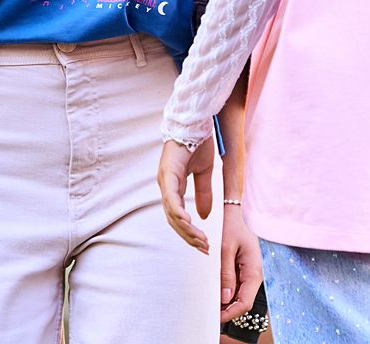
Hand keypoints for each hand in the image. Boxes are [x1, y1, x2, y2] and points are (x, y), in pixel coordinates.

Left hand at [158, 138, 214, 253]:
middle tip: (204, 248)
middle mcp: (166, 185)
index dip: (189, 232)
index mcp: (173, 186)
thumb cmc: (198, 143)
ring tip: (201, 240)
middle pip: (173, 219)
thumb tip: (203, 217)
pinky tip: (188, 222)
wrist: (196, 122)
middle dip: (189, 236)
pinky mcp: (167, 173)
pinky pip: (171, 198)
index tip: (203, 244)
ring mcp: (165, 179)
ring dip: (186, 228)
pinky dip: (178, 212)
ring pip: (172, 212)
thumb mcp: (204, 173)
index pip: (178, 217)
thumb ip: (203, 193)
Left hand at [219, 204, 262, 321]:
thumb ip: (226, 274)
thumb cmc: (232, 226)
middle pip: (242, 301)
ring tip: (209, 301)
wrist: (235, 211)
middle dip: (227, 309)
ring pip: (239, 295)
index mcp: (253, 271)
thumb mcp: (226, 249)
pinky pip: (236, 285)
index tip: (216, 317)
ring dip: (226, 300)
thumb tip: (225, 299)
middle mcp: (254, 274)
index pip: (245, 303)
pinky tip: (215, 288)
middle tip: (208, 311)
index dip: (231, 313)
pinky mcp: (244, 269)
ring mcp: (249, 272)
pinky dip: (226, 290)